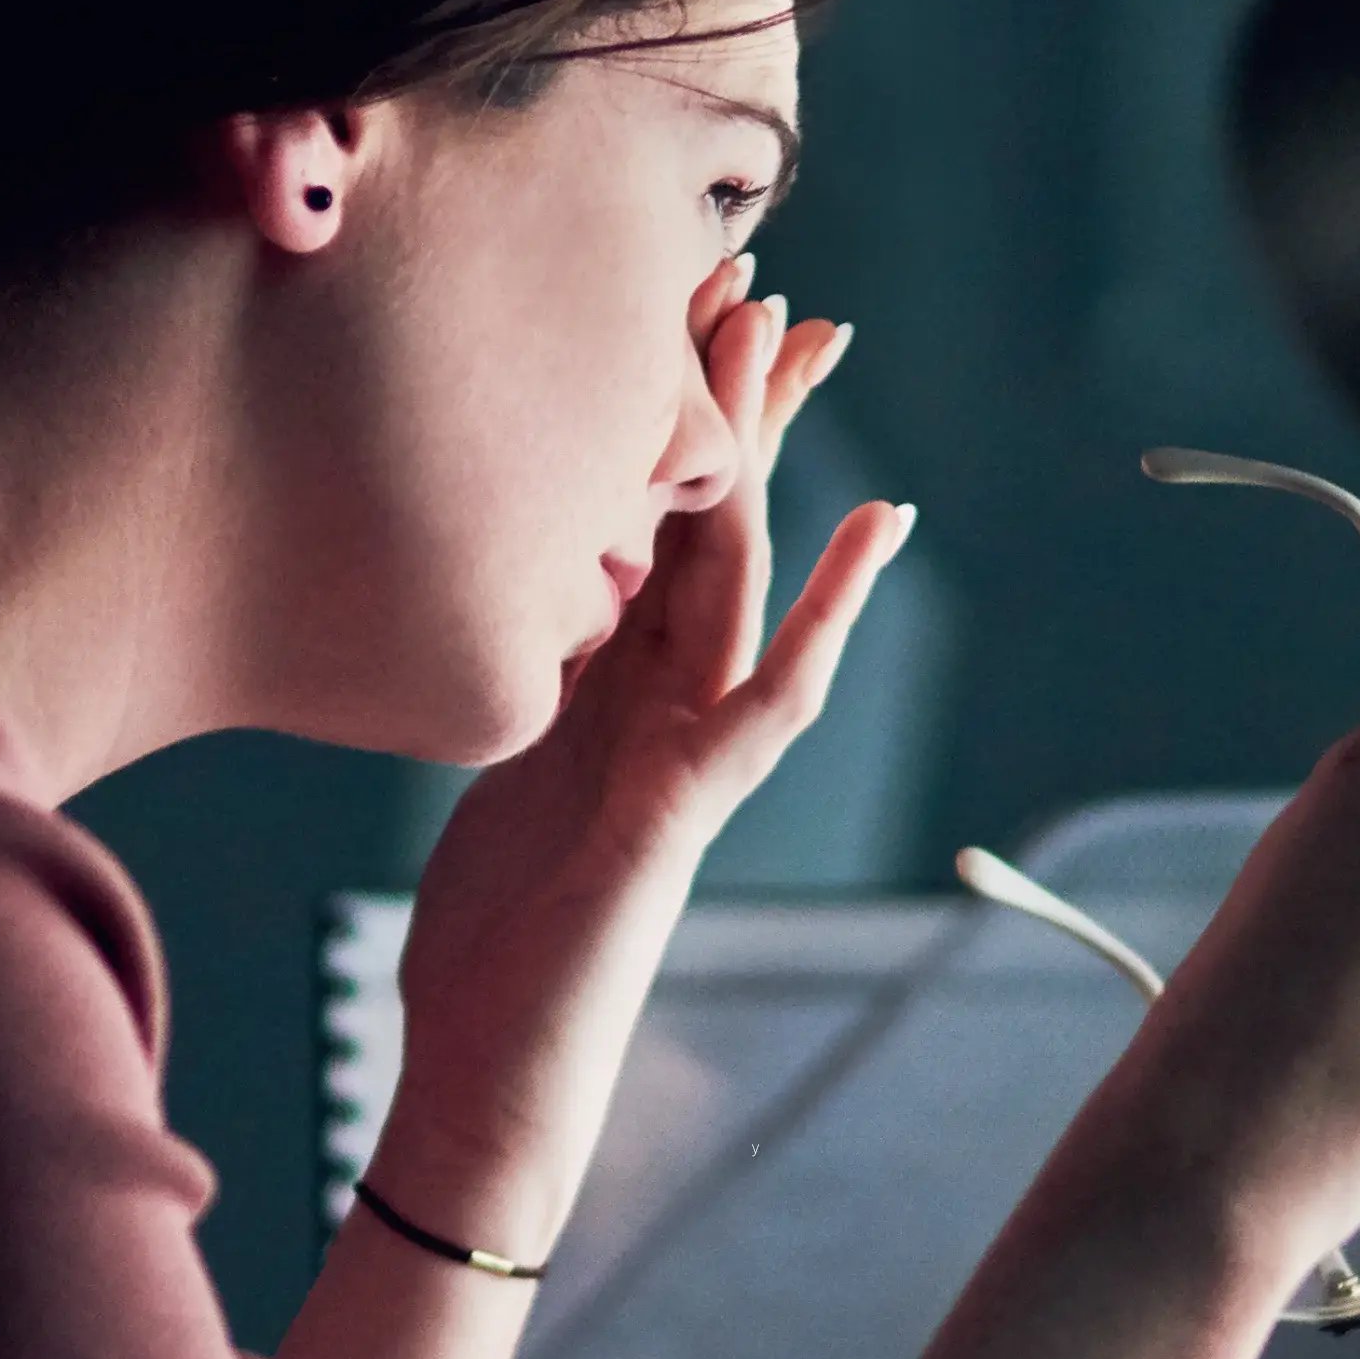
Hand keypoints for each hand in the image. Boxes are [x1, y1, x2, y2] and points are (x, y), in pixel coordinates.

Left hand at [378, 256, 911, 1249]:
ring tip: (798, 338)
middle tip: (769, 279)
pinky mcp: (687, 804)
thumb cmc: (481, 954)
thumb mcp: (481, 779)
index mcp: (603, 693)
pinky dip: (833, 610)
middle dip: (739, 402)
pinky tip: (878, 528)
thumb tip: (486, 615)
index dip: (666, 425)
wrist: (492, 1079)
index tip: (675, 316)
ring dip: (768, 451)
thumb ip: (514, 690)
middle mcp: (660, 707)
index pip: (647, 527)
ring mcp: (685, 751)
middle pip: (710, 521)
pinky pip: (775, 692)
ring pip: (742, 572)